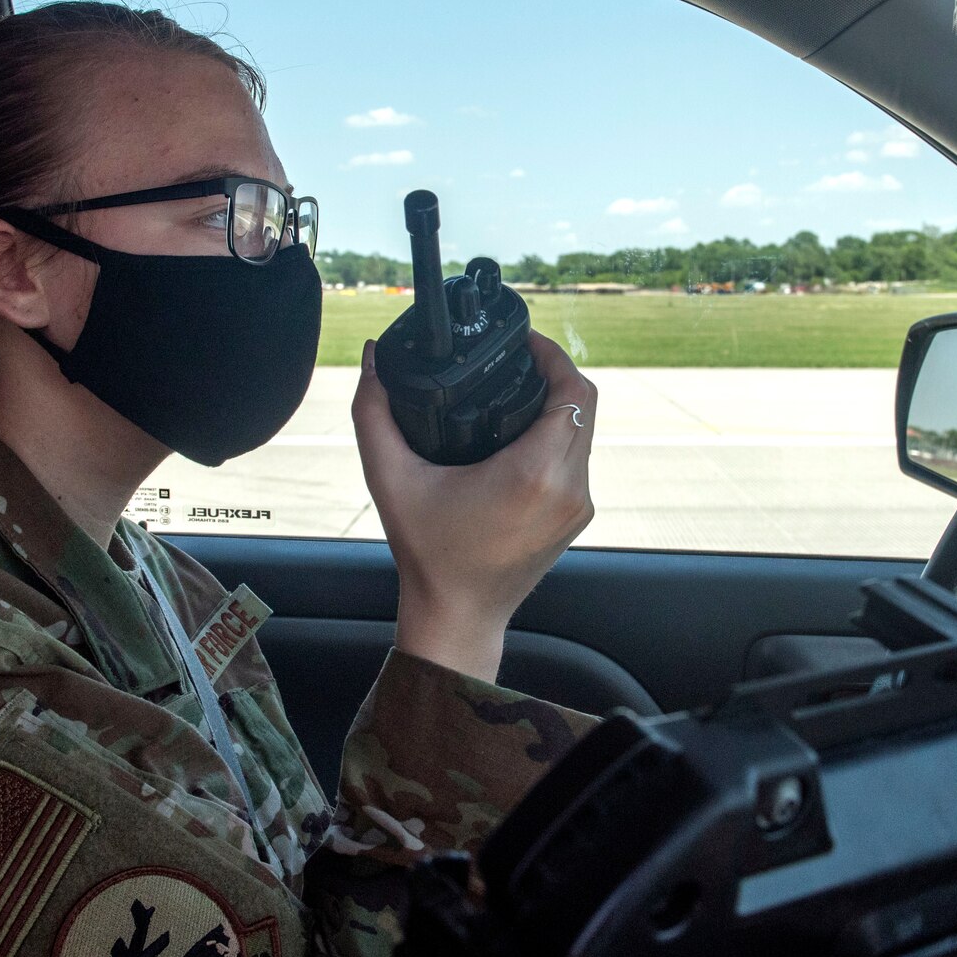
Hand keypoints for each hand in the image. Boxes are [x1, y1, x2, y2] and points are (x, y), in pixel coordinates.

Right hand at [351, 328, 596, 680]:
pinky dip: (560, 437)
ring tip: (520, 388)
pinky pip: (579, 460)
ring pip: (585, 433)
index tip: (526, 342)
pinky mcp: (577, 517)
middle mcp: (568, 487)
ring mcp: (578, 505)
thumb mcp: (389, 478)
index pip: (572, 392)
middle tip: (520, 358)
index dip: (554, 356)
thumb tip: (371, 358)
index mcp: (534, 472)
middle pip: (584, 406)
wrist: (457, 614)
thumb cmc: (427, 553)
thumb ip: (373, 412)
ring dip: (561, 406)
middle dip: (556, 374)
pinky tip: (525, 431)